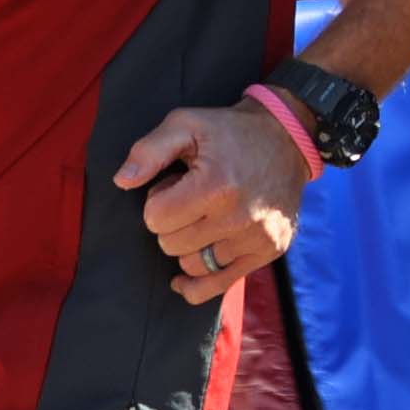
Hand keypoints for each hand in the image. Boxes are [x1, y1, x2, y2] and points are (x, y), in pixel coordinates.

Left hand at [115, 96, 311, 305]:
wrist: (287, 138)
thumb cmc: (229, 132)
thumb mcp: (185, 124)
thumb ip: (148, 151)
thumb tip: (122, 181)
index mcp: (215, 185)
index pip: (156, 219)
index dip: (157, 201)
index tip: (174, 186)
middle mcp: (238, 217)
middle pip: (171, 244)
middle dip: (171, 223)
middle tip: (190, 200)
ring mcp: (256, 238)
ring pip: (192, 265)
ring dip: (187, 245)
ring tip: (204, 217)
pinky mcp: (269, 251)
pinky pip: (219, 285)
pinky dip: (197, 285)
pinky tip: (182, 280)